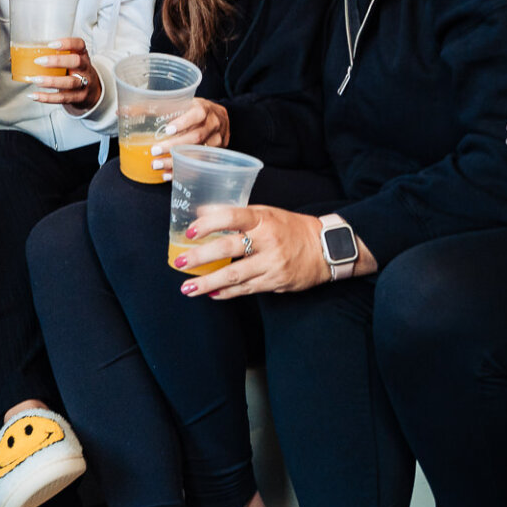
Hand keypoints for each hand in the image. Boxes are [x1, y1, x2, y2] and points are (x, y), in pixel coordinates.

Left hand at [28, 37, 100, 113]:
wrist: (91, 91)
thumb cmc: (75, 71)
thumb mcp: (71, 60)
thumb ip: (55, 55)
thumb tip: (24, 54)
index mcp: (82, 55)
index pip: (80, 44)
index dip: (67, 43)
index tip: (51, 44)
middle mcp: (85, 68)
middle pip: (76, 62)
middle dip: (57, 61)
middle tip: (39, 61)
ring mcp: (84, 84)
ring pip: (69, 82)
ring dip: (50, 81)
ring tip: (35, 79)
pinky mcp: (78, 98)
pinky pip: (62, 98)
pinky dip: (47, 98)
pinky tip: (34, 95)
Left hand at [148, 97, 230, 177]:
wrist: (220, 118)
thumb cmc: (194, 109)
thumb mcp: (179, 103)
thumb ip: (152, 106)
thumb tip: (123, 110)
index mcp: (203, 109)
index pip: (196, 115)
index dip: (183, 123)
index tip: (167, 130)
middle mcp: (212, 125)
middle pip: (195, 137)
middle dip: (174, 146)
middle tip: (154, 151)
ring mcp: (215, 141)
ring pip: (197, 153)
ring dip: (176, 161)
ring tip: (157, 165)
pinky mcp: (214, 155)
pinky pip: (198, 165)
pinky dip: (182, 170)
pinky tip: (168, 174)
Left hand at [175, 204, 376, 297]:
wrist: (326, 248)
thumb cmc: (291, 227)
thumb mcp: (266, 213)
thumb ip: (236, 215)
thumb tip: (201, 213)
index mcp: (263, 219)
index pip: (231, 217)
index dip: (209, 224)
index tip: (190, 232)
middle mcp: (267, 241)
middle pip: (228, 249)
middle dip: (200, 258)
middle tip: (180, 263)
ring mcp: (272, 264)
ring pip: (235, 276)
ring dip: (208, 283)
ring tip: (187, 288)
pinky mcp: (276, 282)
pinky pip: (246, 289)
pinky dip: (226, 293)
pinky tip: (211, 293)